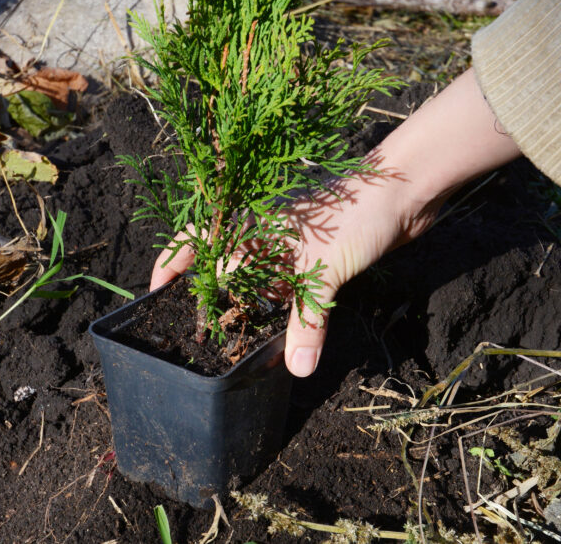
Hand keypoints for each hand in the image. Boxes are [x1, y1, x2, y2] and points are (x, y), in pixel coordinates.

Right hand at [150, 68, 521, 376]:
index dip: (173, 262)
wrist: (407, 191)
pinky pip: (293, 286)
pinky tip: (284, 332)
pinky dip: (286, 308)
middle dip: (209, 293)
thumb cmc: (355, 214)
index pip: (199, 240)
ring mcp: (294, 246)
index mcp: (254, 224)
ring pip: (260, 278)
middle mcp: (267, 234)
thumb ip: (308, 320)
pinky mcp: (323, 258)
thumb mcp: (326, 268)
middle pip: (225, 264)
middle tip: (196, 328)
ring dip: (250, 304)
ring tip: (234, 339)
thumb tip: (295, 368)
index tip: (154, 293)